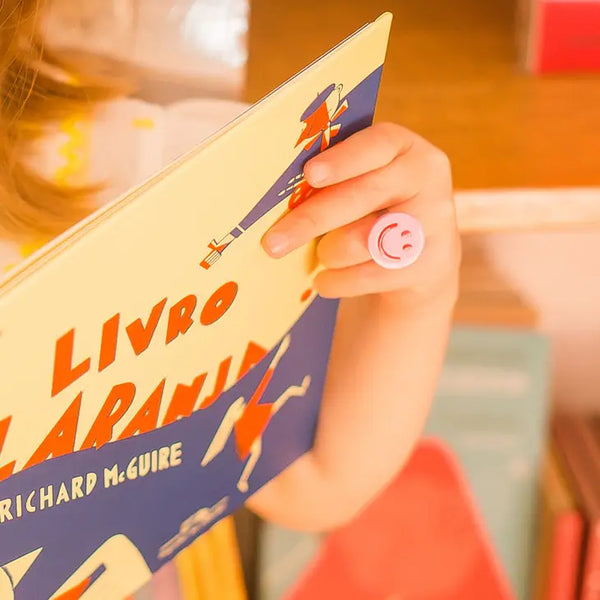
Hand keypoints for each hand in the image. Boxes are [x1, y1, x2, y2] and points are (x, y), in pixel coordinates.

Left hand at [262, 123, 459, 306]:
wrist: (420, 260)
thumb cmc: (372, 213)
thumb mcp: (361, 186)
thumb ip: (333, 182)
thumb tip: (279, 195)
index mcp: (406, 148)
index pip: (377, 144)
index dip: (343, 160)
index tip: (309, 174)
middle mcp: (428, 180)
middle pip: (363, 196)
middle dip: (311, 220)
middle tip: (271, 243)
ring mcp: (435, 223)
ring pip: (362, 241)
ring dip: (329, 252)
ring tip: (323, 254)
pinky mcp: (431, 264)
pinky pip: (367, 276)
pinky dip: (337, 281)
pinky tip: (326, 279)